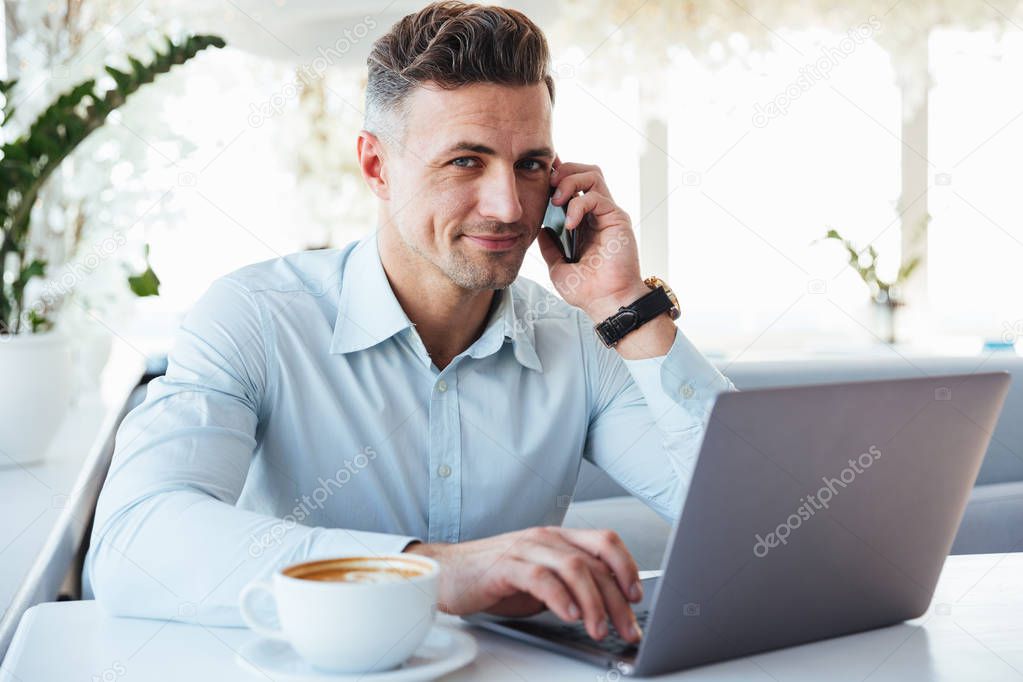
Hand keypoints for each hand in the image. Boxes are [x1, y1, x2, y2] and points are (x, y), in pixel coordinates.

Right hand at [404, 525, 643, 642]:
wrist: (446, 572)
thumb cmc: (494, 577)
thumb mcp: (542, 581)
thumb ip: (571, 587)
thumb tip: (607, 610)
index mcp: (558, 538)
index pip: (605, 542)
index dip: (627, 567)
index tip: (637, 596)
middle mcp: (546, 538)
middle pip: (594, 562)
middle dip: (617, 600)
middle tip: (627, 628)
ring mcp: (525, 549)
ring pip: (574, 568)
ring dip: (593, 602)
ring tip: (599, 630)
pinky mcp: (505, 566)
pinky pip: (541, 578)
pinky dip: (560, 598)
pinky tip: (570, 617)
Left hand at [537, 159, 649, 322]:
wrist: (606, 302)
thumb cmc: (586, 290)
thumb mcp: (557, 266)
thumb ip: (549, 246)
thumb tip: (540, 229)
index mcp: (583, 222)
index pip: (572, 186)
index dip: (557, 176)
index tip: (539, 178)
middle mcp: (597, 214)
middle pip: (584, 172)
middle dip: (563, 171)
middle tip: (547, 184)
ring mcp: (608, 214)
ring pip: (592, 175)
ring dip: (570, 180)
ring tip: (557, 199)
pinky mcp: (617, 218)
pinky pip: (596, 197)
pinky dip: (578, 205)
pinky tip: (569, 224)